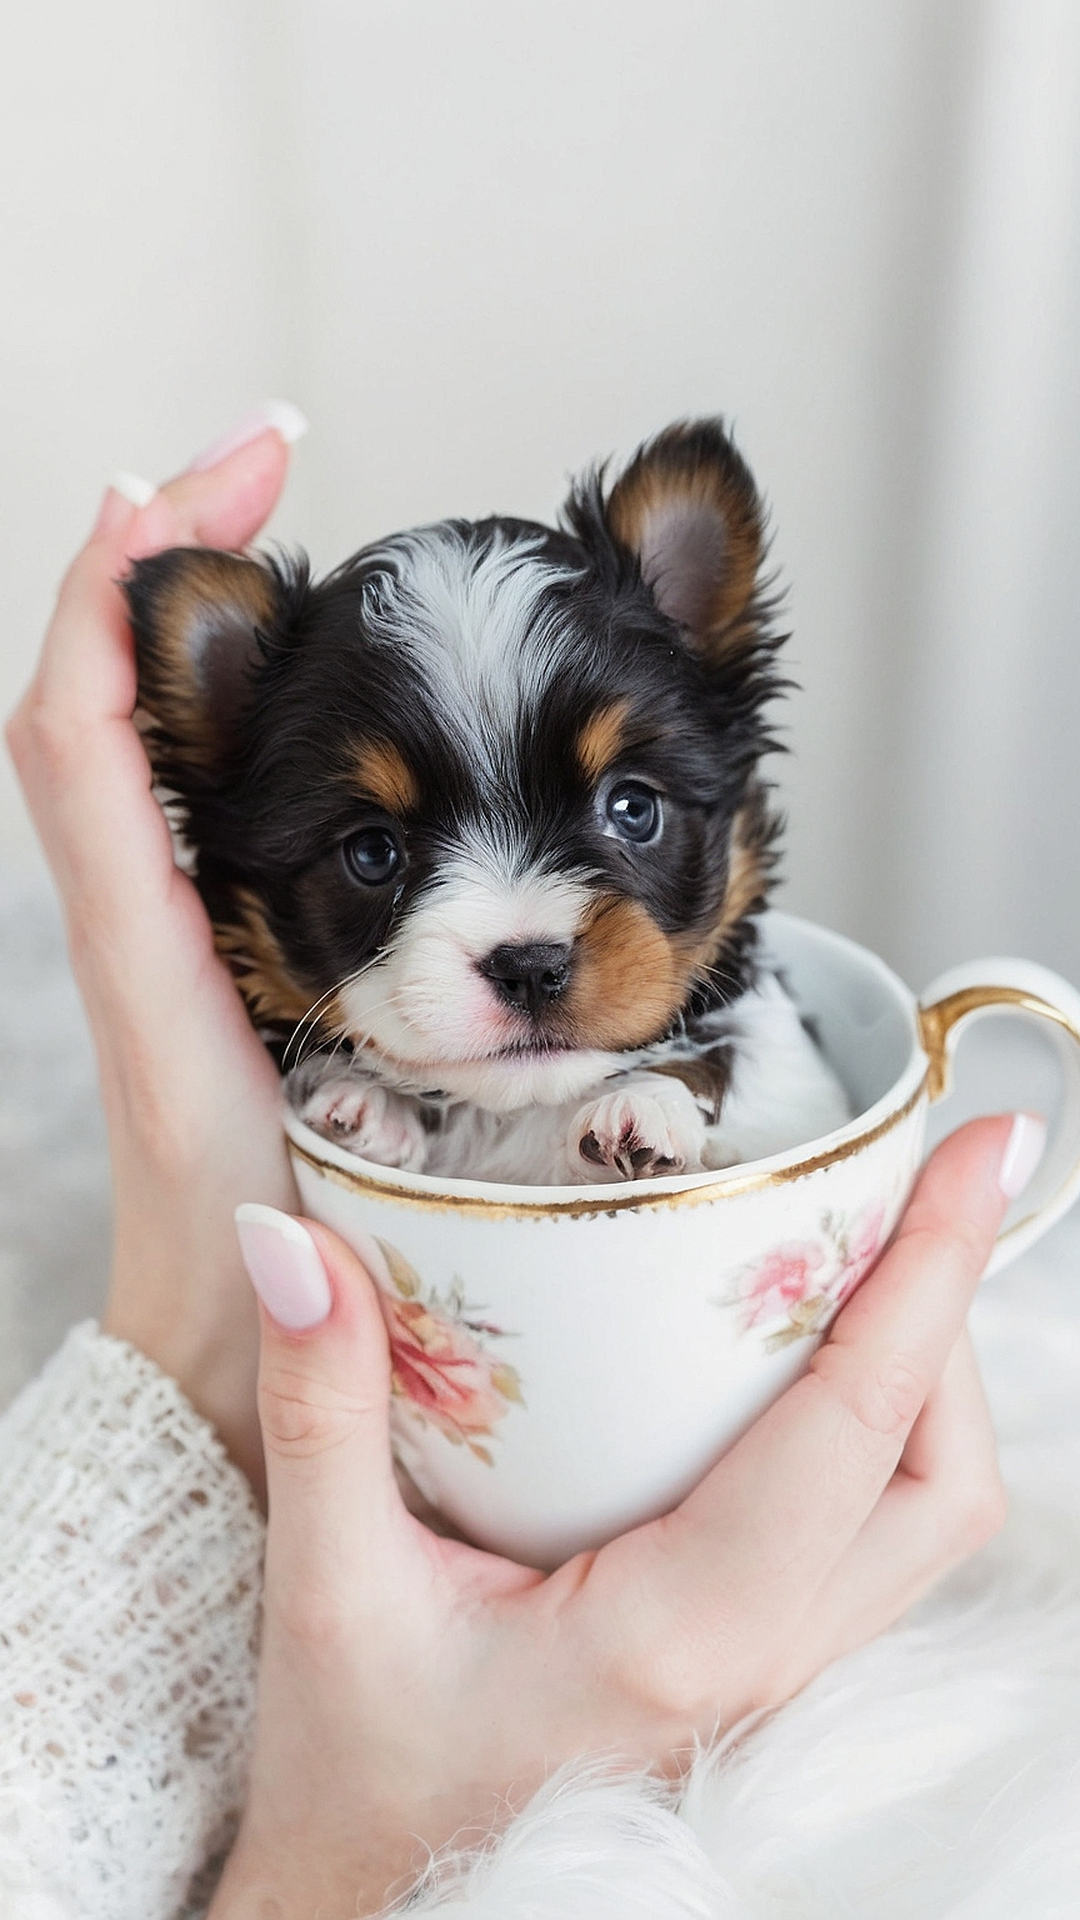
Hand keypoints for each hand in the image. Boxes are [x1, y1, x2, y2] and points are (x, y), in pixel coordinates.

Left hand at [5, 416, 306, 1489]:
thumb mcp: (303, 1187)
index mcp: (148, 959)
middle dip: (172, 546)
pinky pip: (187, 789)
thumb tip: (362, 968)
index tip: (227, 473)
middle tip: (270, 453)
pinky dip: (239, 697)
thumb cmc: (262, 1298)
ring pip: (141, 731)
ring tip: (277, 513)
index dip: (128, 584)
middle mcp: (138, 927)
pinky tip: (327, 668)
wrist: (221, 1377)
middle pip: (99, 691)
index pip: (82, 728)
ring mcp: (167, 934)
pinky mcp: (213, 953)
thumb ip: (318, 1086)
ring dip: (203, 608)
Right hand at [211, 1112, 1038, 1915]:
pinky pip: (879, 1545)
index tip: (984, 1146)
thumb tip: (293, 1237)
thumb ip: (318, 1405)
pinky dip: (882, 1436)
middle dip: (945, 1315)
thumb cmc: (358, 1774)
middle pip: (942, 1473)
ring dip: (926, 1379)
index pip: (855, 1421)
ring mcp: (779, 1679)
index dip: (932, 1269)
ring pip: (932, 1517)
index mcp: (679, 1628)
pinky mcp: (764, 1674)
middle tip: (899, 1188)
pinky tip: (799, 1371)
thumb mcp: (325, 1587)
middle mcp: (764, 1659)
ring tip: (855, 1262)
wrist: (373, 1908)